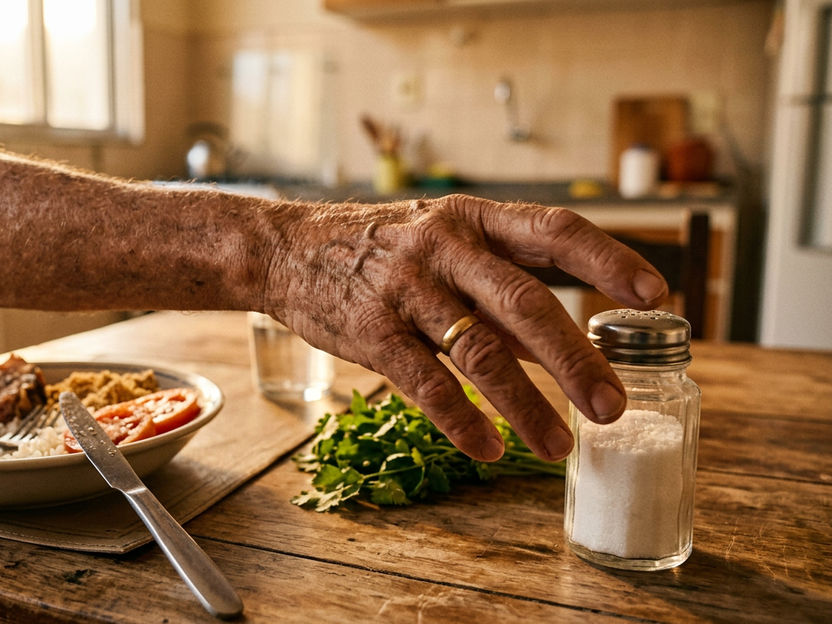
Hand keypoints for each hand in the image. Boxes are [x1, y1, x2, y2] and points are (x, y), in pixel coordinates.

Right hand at [267, 194, 667, 461]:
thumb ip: (505, 292)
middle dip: (575, 359)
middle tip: (612, 407)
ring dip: (524, 404)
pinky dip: (460, 419)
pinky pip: (423, 381)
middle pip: (524, 302)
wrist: (292, 249)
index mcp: (475, 219)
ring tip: (558, 446)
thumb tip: (564, 341)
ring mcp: (405, 288)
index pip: (554, 230)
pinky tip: (490, 449)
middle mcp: (445, 246)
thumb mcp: (449, 249)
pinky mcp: (370, 330)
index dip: (608, 260)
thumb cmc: (385, 249)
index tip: (656, 296)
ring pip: (477, 350)